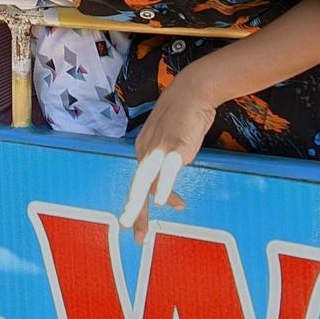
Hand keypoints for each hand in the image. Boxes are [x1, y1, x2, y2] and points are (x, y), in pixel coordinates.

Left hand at [118, 70, 215, 241]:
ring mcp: (162, 148)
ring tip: (133, 220)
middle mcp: (148, 150)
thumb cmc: (183, 116)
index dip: (144, 204)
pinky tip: (166, 201)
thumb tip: (170, 187)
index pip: (141, 182)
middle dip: (132, 209)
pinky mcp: (178, 145)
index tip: (147, 223)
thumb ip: (168, 163)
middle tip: (126, 228)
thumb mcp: (172, 141)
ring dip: (138, 202)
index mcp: (144, 149)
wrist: (193, 90)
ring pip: (146, 178)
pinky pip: (169, 168)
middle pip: (137, 184)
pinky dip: (166, 185)